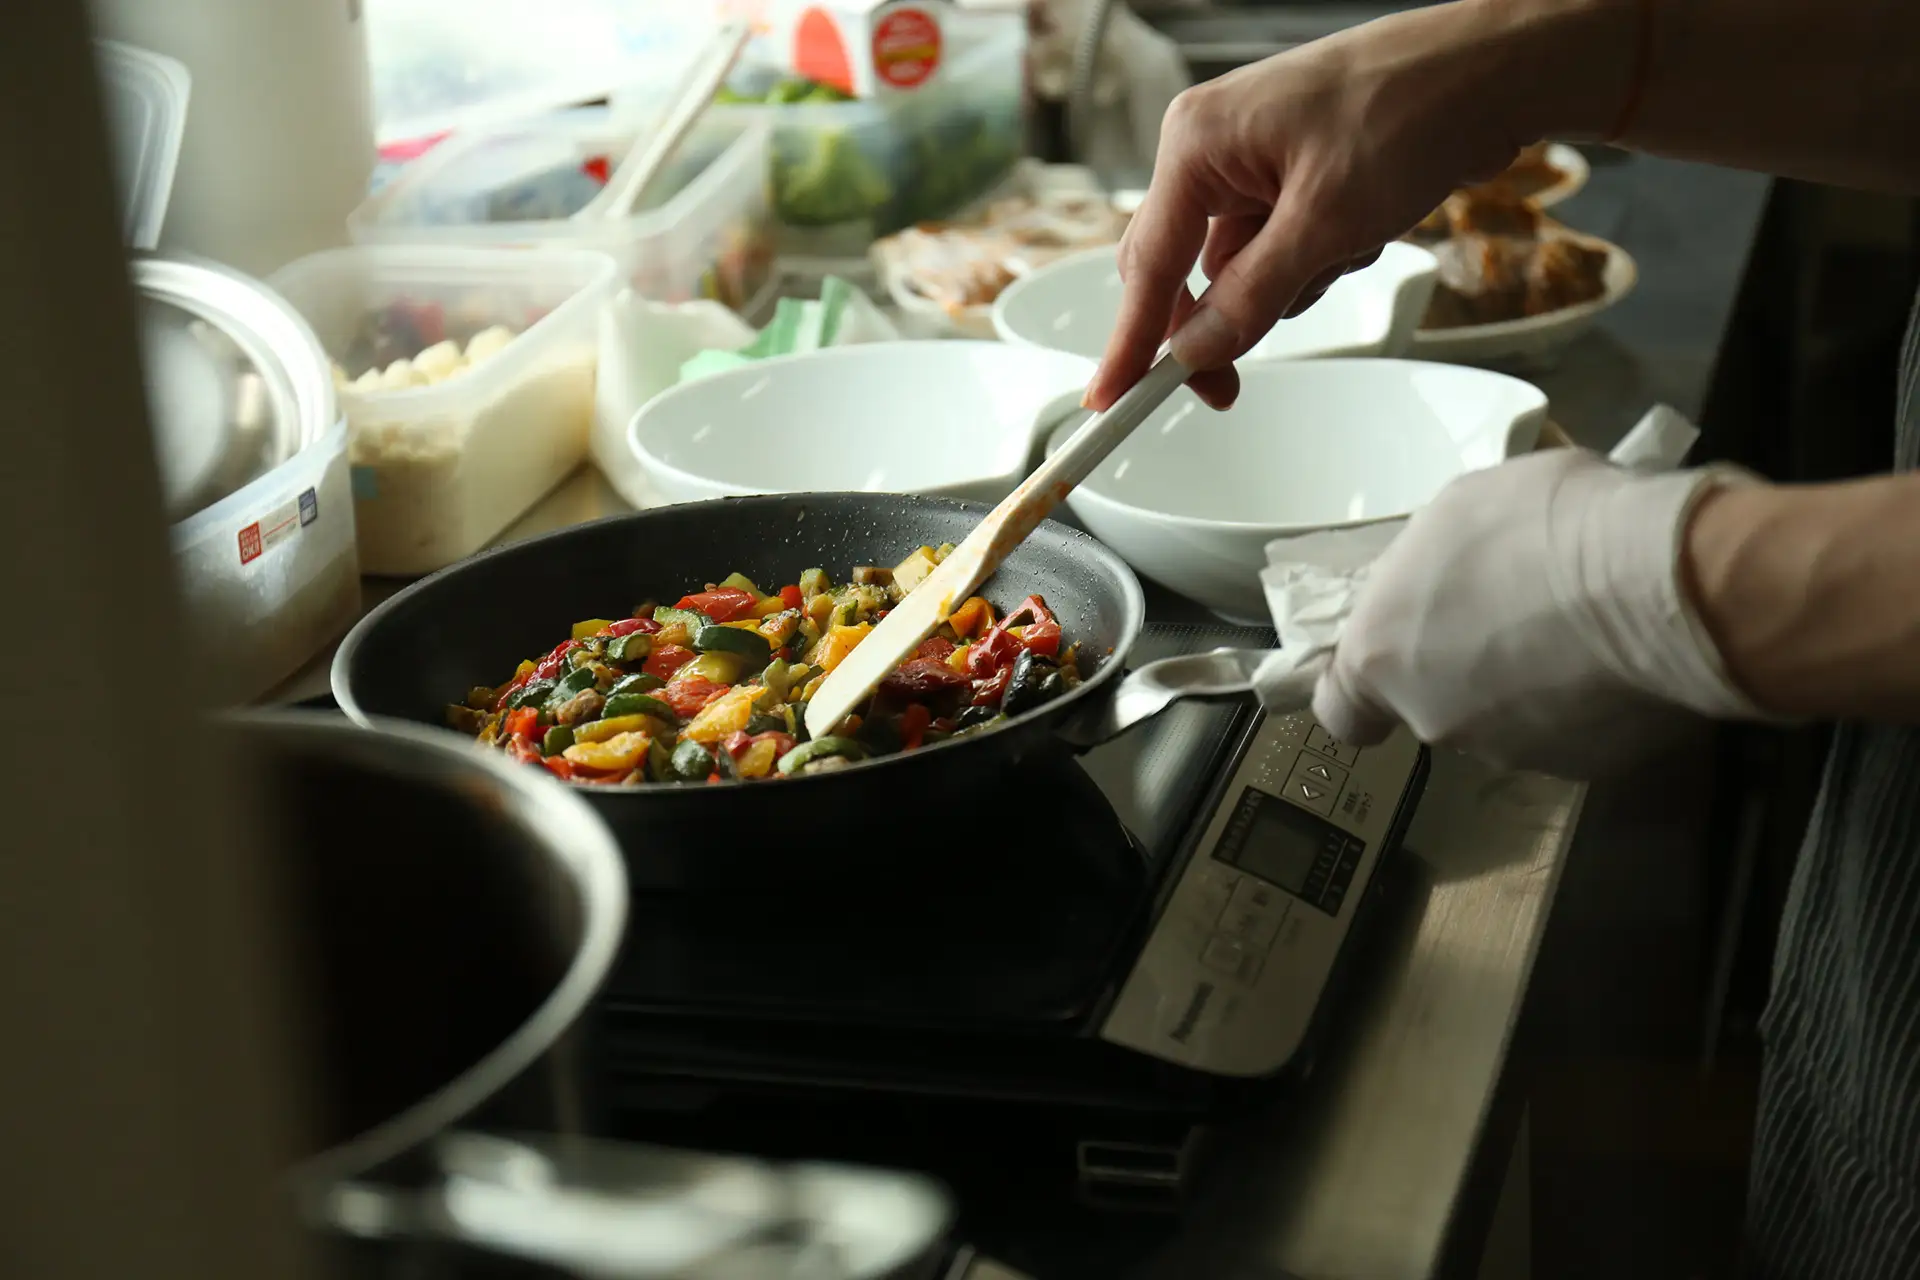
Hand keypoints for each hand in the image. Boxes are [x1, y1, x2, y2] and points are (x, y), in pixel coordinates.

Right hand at [1084, 0, 1631, 410]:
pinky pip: (1280, 250)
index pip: (1148, 265)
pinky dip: (1320, 258)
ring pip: (1240, 270)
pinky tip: (1365, 225)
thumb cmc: (1411, 110)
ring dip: (1293, 281)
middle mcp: (1211, 150)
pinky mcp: (1291, 177)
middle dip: (1227, 316)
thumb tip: (1195, 351)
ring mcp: (1251, 164)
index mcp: (1197, 144)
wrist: (1493, 70)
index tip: (1110, 400)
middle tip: (1232, 388)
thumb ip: (1252, 295)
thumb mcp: (1329, 220)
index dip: (1130, 342)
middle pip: (1182, 272)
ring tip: (1353, 237)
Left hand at [1309, 450, 1765, 777]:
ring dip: (1535, 682)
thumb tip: (1453, 576)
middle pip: (1438, 702)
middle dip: (1470, 664)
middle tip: (1521, 608)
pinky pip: (1580, 729)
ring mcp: (1514, 752)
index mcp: (1384, 658)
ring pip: (1511, 720)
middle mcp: (1437, 720)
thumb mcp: (1460, 510)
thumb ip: (1435, 565)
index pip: (1342, 710)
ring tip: (1586, 624)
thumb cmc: (1542, 524)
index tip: (1394, 662)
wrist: (1661, 584)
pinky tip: (1626, 655)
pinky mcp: (1591, 767)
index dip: (1366, 691)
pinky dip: (1594, 701)